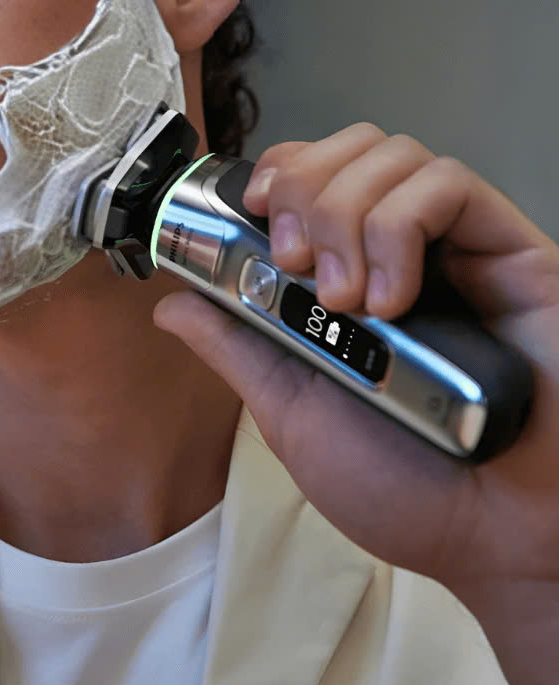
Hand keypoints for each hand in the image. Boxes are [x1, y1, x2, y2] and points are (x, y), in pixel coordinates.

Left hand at [153, 123, 558, 602]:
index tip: (257, 210)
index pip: (315, 171)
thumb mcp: (290, 410)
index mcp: (349, 271)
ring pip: (394, 154)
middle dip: (305, 188)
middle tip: (296, 263)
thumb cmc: (397, 484)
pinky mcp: (513, 251)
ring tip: (348, 300)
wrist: (489, 539)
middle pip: (351, 146)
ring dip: (347, 213)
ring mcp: (458, 246)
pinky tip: (394, 299)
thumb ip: (238, 347)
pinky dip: (401, 228)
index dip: (280, 169)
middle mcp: (403, 247)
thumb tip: (172, 305)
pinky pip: (451, 184)